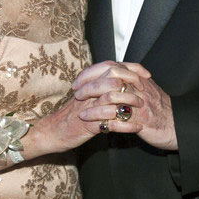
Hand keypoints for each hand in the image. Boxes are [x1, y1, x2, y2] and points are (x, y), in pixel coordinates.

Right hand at [29, 61, 150, 154]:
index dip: (131, 68)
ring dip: (130, 102)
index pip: (111, 66)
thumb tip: (120, 79)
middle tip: (145, 89)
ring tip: (142, 106)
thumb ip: (100, 86)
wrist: (52, 132)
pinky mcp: (88, 125)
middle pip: (113, 78)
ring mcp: (88, 107)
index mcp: (89, 82)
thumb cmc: (71, 115)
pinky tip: (137, 127)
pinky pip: (110, 123)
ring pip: (111, 98)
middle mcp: (88, 91)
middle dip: (132, 82)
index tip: (145, 74)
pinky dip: (126, 125)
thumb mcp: (85, 96)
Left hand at [74, 62, 177, 150]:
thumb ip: (130, 78)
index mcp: (137, 78)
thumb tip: (112, 71)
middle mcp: (138, 88)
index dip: (91, 73)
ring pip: (112, 100)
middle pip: (109, 79)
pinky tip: (95, 127)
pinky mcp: (141, 122)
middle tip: (77, 94)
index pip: (110, 67)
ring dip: (94, 107)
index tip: (78, 81)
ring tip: (81, 114)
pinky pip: (119, 121)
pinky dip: (105, 123)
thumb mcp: (146, 88)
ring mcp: (139, 104)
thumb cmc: (160, 108)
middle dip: (89, 87)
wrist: (177, 125)